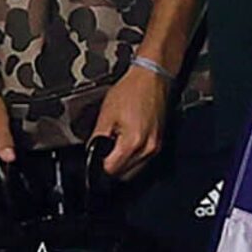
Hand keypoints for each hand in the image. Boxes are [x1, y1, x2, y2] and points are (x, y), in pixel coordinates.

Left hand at [90, 62, 169, 178]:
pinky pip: (143, 161)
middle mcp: (148, 148)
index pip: (111, 170)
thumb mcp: (106, 113)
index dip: (99, 165)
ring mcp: (156, 147)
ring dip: (122, 164)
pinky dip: (133, 157)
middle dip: (111, 166)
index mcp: (133, 142)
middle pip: (123, 175)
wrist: (152, 76)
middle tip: (103, 150)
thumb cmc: (132, 89)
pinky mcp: (159, 143)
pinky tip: (126, 142)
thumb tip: (91, 153)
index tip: (95, 156)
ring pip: (134, 171)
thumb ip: (96, 138)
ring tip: (115, 144)